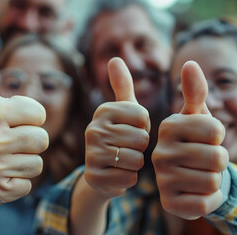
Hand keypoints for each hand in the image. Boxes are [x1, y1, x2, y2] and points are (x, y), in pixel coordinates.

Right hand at [0, 19, 48, 205]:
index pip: (40, 114)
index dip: (28, 115)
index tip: (12, 117)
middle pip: (42, 140)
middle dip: (28, 137)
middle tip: (8, 137)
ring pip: (36, 164)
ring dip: (23, 159)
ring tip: (3, 154)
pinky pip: (26, 185)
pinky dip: (16, 180)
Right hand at [84, 57, 149, 197]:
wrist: (101, 170)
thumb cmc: (120, 135)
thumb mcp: (124, 110)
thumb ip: (123, 85)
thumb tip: (114, 57)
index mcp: (103, 110)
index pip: (142, 117)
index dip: (144, 126)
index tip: (132, 128)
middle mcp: (93, 129)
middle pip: (141, 139)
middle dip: (140, 146)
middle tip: (127, 146)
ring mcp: (91, 154)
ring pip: (136, 159)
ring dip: (136, 163)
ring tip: (123, 160)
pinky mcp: (93, 176)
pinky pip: (128, 178)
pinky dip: (128, 178)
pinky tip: (118, 174)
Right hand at [152, 61, 228, 219]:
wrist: (180, 176)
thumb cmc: (190, 142)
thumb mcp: (193, 116)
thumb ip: (194, 91)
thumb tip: (191, 63)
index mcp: (165, 126)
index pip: (215, 129)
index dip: (217, 136)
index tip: (202, 138)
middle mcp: (157, 151)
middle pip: (217, 157)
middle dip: (218, 160)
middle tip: (202, 160)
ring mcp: (161, 178)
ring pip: (213, 180)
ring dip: (212, 180)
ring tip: (196, 174)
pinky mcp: (167, 202)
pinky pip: (203, 203)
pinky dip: (206, 200)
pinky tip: (192, 192)